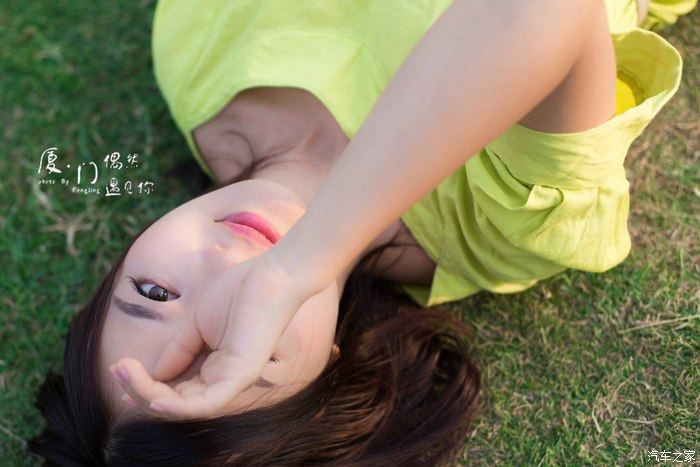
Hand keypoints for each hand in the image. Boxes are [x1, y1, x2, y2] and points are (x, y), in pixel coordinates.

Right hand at [109, 247, 330, 419]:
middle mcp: (222, 378)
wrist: (271, 274)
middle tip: (116, 369)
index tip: (118, 368)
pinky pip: (208, 405)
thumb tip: (153, 375)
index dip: (144, 385)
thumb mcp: (196, 324)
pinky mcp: (243, 375)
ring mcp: (233, 379)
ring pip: (185, 407)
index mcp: (213, 366)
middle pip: (175, 401)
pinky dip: (178, 407)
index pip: (174, 389)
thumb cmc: (239, 292)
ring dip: (149, 395)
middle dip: (140, 389)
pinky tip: (153, 398)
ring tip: (123, 373)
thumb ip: (178, 350)